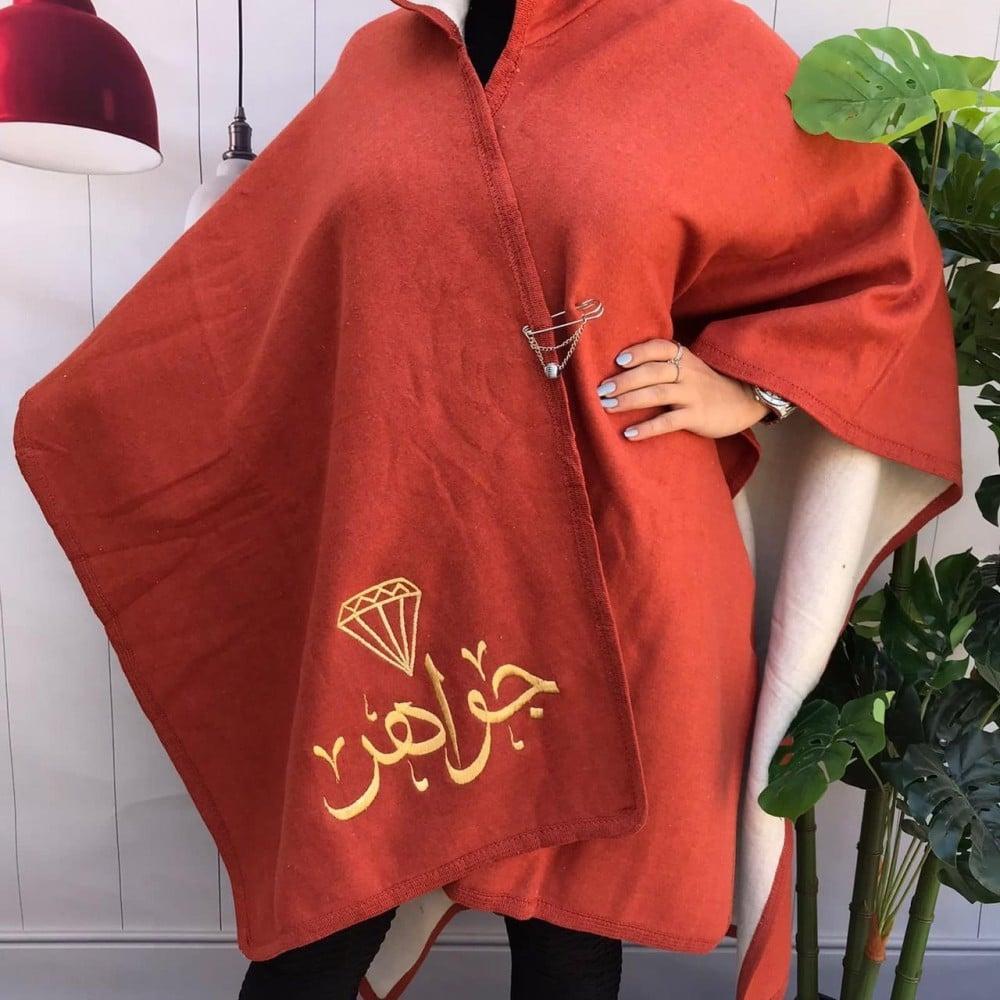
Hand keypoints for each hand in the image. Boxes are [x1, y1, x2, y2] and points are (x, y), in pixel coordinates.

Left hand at [595, 338, 769, 440]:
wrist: (743, 401)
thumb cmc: (706, 385)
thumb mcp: (689, 368)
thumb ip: (664, 364)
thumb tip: (623, 369)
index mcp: (683, 357)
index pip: (658, 348)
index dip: (638, 352)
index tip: (618, 361)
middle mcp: (687, 372)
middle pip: (651, 372)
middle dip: (623, 381)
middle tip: (601, 390)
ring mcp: (692, 394)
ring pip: (657, 393)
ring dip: (629, 400)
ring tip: (607, 406)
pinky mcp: (696, 416)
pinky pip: (668, 421)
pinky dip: (647, 428)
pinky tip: (629, 434)